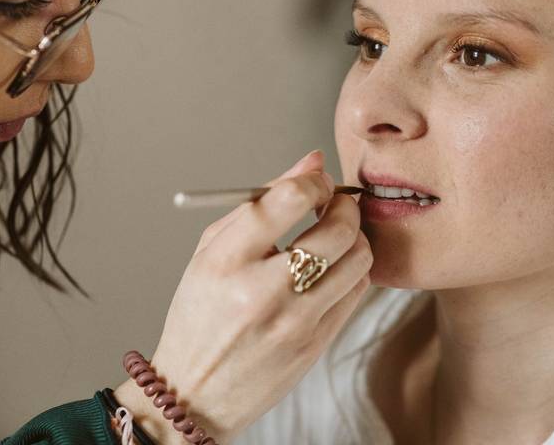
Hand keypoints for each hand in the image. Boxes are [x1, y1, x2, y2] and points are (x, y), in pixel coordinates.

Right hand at [115, 150, 371, 442]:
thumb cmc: (201, 313)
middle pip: (336, 229)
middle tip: (335, 204)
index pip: (289, 199)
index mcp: (225, 260)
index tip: (315, 182)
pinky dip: (354, 270)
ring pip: (358, 259)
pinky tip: (334, 269)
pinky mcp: (315, 344)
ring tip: (336, 236)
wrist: (195, 393)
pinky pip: (358, 291)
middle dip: (345, 206)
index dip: (314, 180)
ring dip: (355, 237)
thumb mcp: (211, 251)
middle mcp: (261, 291)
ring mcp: (294, 322)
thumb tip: (313, 160)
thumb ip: (262, 201)